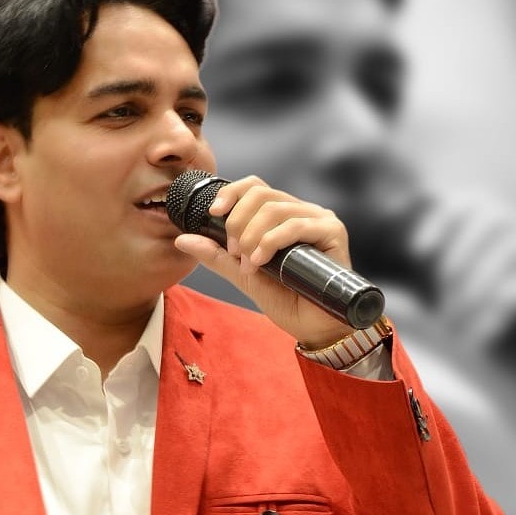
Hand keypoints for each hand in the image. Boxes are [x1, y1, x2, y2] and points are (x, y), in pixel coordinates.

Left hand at [174, 175, 354, 347]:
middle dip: (238, 223)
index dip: (231, 194)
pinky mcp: (333, 232)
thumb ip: (216, 255)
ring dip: (252, 237)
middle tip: (235, 253)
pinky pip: (296, 224)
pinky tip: (261, 262)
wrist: (313, 327)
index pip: (254, 187)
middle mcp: (301, 211)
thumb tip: (182, 239)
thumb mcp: (242, 274)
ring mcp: (318, 219)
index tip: (213, 214)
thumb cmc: (285, 300)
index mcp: (282, 216)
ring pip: (275, 208)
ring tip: (250, 265)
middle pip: (261, 193)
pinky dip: (271, 241)